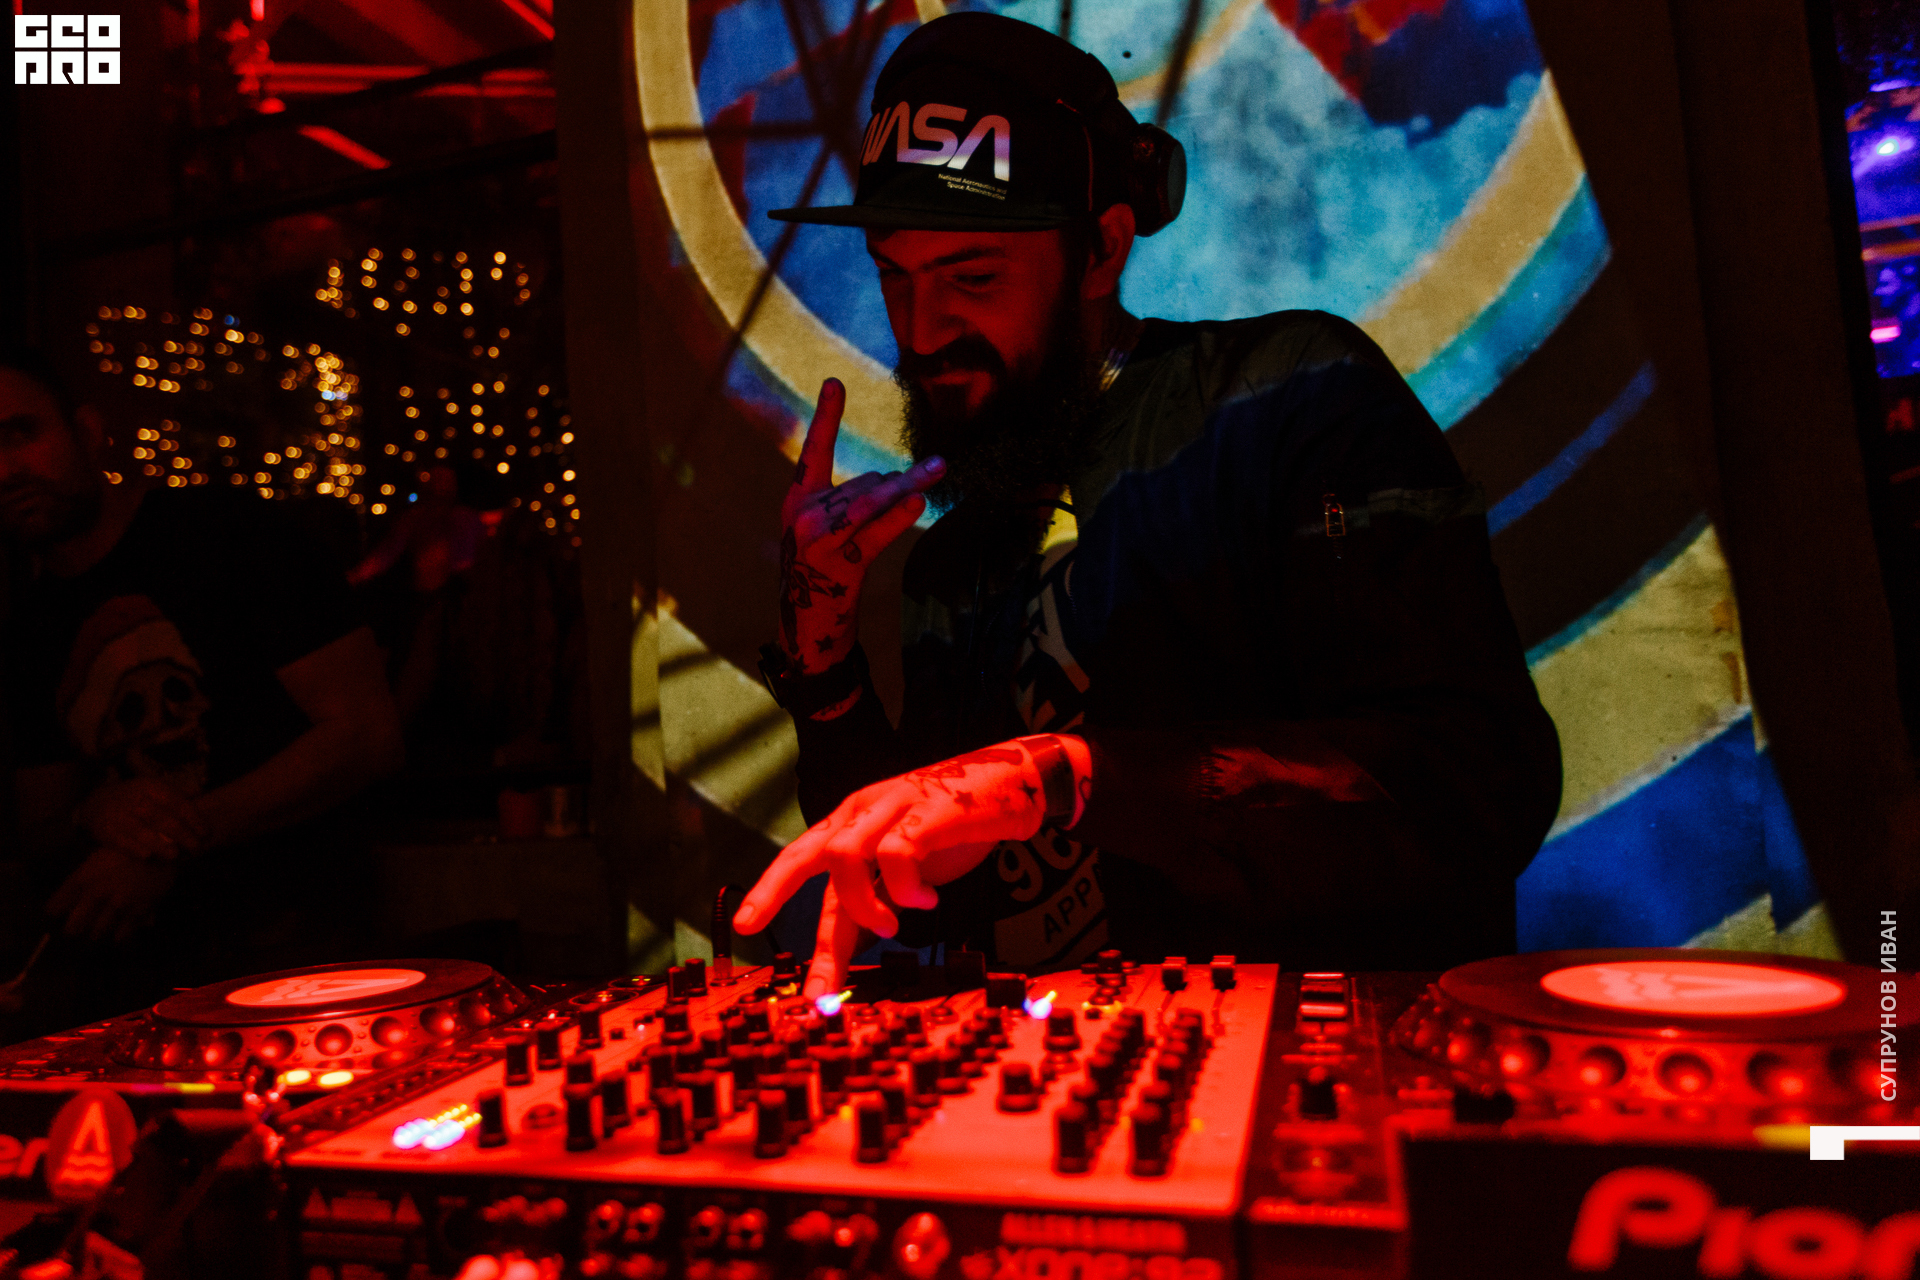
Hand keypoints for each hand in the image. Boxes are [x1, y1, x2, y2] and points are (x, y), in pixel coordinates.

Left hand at [47, 847, 177, 942]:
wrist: (162, 846)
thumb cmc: (124, 850)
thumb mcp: (96, 860)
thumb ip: (80, 881)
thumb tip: (64, 903)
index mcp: (82, 878)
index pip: (54, 907)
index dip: (55, 913)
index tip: (58, 914)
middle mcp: (96, 894)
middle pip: (73, 927)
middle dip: (73, 930)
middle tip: (77, 929)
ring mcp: (118, 905)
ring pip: (97, 933)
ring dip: (96, 934)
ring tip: (98, 931)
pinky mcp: (138, 911)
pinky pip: (123, 934)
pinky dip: (118, 937)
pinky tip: (118, 934)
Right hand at [74, 776, 206, 861]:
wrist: (96, 802)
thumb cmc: (136, 798)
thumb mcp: (155, 790)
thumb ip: (177, 796)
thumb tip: (201, 794)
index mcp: (150, 786)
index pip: (176, 802)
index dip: (193, 818)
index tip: (205, 832)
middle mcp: (134, 799)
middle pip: (161, 818)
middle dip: (181, 834)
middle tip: (196, 848)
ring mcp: (118, 815)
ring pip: (141, 832)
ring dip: (160, 845)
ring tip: (174, 855)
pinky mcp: (105, 831)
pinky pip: (122, 842)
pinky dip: (135, 850)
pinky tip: (148, 856)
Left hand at [733, 735, 1088, 996]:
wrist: (1017, 779)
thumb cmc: (957, 825)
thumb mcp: (909, 865)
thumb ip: (877, 898)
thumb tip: (847, 951)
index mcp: (853, 822)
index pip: (801, 859)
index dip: (770, 891)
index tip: (745, 927)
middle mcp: (864, 811)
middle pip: (806, 853)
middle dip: (774, 891)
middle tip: (752, 924)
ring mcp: (894, 806)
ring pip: (845, 858)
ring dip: (864, 905)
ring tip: (893, 927)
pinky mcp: (929, 811)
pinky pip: (898, 854)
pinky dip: (907, 890)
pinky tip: (928, 902)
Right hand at [781, 378, 944, 673]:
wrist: (808, 625)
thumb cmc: (823, 572)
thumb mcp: (826, 531)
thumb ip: (851, 502)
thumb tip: (896, 481)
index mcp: (797, 501)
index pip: (814, 450)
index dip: (826, 416)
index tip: (836, 382)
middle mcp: (804, 515)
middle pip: (862, 482)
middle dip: (889, 488)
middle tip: (919, 486)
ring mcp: (818, 539)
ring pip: (872, 499)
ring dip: (904, 490)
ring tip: (939, 468)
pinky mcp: (840, 562)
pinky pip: (876, 532)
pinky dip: (899, 516)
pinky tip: (919, 501)